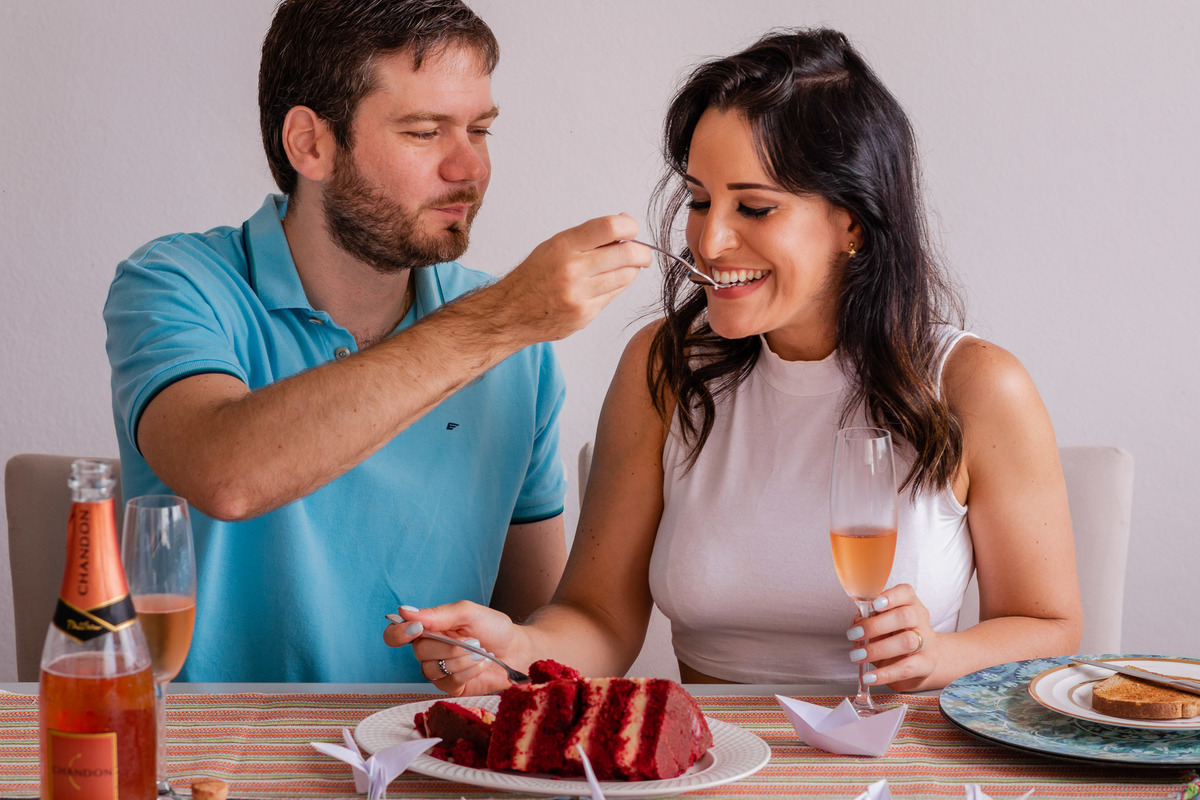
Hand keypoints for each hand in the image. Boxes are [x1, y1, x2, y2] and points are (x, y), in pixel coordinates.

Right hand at [383, 601, 524, 695]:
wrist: (517, 650)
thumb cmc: (493, 628)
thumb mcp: (468, 613)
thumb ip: (437, 614)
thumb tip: (404, 611)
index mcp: (428, 629)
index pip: (395, 634)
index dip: (398, 633)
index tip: (417, 629)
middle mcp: (429, 650)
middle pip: (418, 652)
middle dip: (448, 646)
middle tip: (472, 640)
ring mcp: (439, 670)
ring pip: (432, 669)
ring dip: (461, 659)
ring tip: (479, 651)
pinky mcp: (452, 687)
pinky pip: (448, 683)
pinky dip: (468, 672)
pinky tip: (481, 664)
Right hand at [489, 214, 650, 341]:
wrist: (510, 313)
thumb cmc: (533, 276)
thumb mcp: (554, 246)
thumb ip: (588, 236)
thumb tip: (624, 224)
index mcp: (563, 246)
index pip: (610, 227)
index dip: (630, 226)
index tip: (632, 229)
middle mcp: (572, 270)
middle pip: (627, 254)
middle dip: (642, 252)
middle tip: (643, 253)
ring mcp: (579, 296)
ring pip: (626, 277)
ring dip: (632, 270)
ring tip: (624, 267)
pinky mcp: (585, 315)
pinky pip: (614, 296)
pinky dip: (616, 287)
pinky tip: (605, 284)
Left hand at [846, 583, 935, 691]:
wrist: (924, 661)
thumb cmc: (897, 637)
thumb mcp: (883, 625)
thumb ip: (869, 620)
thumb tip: (856, 621)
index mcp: (910, 604)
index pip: (906, 593)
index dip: (891, 597)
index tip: (873, 605)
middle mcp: (921, 621)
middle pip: (905, 616)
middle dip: (875, 625)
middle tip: (854, 634)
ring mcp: (927, 643)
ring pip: (907, 641)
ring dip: (877, 649)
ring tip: (857, 656)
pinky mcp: (926, 665)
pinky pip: (906, 668)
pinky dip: (884, 674)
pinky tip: (869, 677)